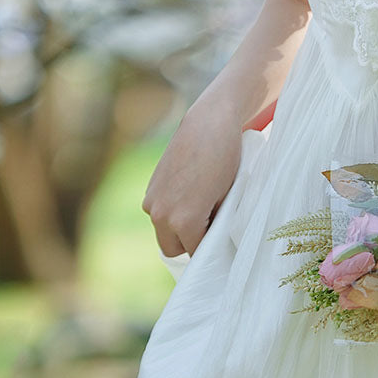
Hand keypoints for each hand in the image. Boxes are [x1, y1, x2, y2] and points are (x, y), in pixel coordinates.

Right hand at [141, 96, 243, 257]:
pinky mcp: (149, 188)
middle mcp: (161, 215)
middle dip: (190, 244)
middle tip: (212, 230)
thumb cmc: (226, 161)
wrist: (208, 125)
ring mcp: (151, 201)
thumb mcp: (228, 198)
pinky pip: (159, 213)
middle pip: (173, 249)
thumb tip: (216, 241)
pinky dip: (172, 213)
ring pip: (164, 232)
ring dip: (179, 229)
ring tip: (204, 209)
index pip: (196, 253)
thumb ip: (217, 224)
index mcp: (183, 220)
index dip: (210, 251)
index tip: (222, 247)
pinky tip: (192, 196)